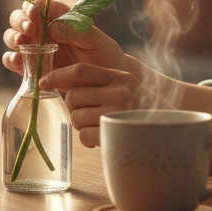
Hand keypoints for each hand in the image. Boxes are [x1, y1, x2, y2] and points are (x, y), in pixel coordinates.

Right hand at [2, 0, 125, 76]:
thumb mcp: (94, 38)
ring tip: (22, 43)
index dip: (31, 6)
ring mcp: (35, 48)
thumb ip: (75, 31)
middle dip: (20, 22)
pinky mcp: (31, 68)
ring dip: (13, 38)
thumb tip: (53, 28)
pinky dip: (10, 60)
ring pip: (13, 38)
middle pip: (19, 19)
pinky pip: (14, 62)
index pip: (37, 4)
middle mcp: (42, 29)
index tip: (34, 13)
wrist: (104, 80)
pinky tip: (17, 60)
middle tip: (29, 29)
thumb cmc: (102, 52)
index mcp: (57, 16)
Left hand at [40, 62, 154, 147]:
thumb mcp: (126, 87)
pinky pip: (84, 136)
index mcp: (121, 76)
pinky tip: (100, 137)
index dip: (58, 76)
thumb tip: (62, 82)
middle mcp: (119, 91)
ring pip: (76, 116)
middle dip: (73, 106)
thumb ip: (102, 82)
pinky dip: (87, 139)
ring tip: (96, 125)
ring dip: (80, 123)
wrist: (168, 133)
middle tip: (84, 112)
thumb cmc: (140, 110)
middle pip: (74, 95)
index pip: (81, 71)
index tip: (44, 82)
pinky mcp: (115, 134)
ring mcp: (117, 113)